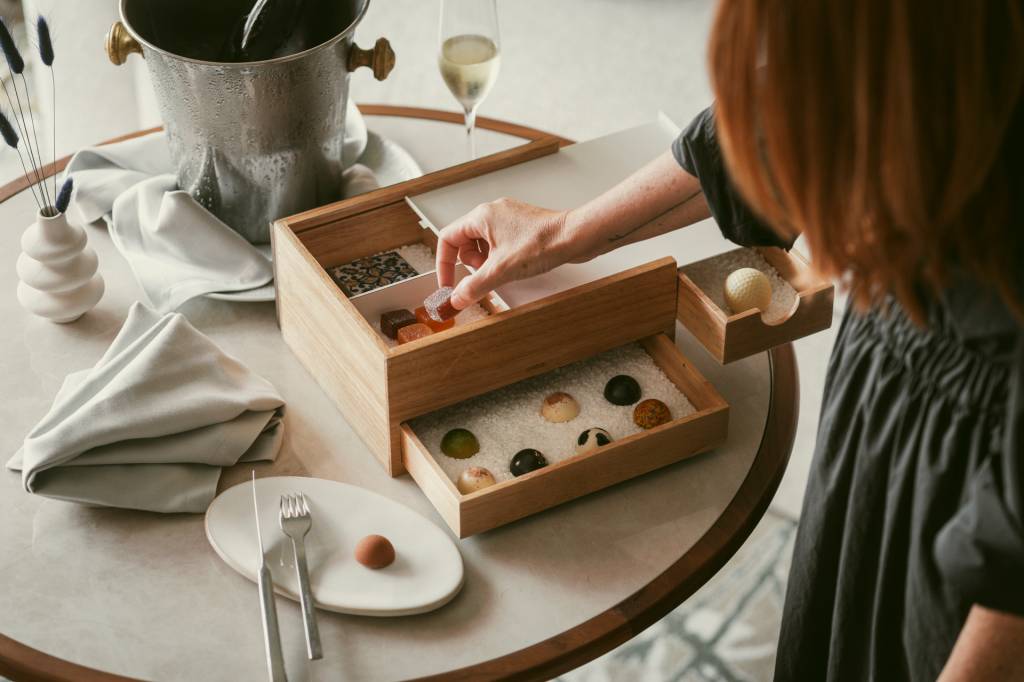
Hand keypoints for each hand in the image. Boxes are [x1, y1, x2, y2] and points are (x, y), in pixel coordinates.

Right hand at [435, 197, 582, 309]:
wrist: (574, 237)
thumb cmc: (543, 243)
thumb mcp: (501, 270)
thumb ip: (474, 286)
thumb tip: (456, 299)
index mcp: (481, 216)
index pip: (447, 239)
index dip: (444, 264)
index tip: (448, 284)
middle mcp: (493, 213)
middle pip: (464, 242)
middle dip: (470, 264)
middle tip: (483, 276)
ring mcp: (508, 218)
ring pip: (483, 244)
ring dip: (486, 262)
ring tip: (501, 271)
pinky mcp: (521, 227)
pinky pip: (500, 243)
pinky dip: (500, 258)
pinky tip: (513, 266)